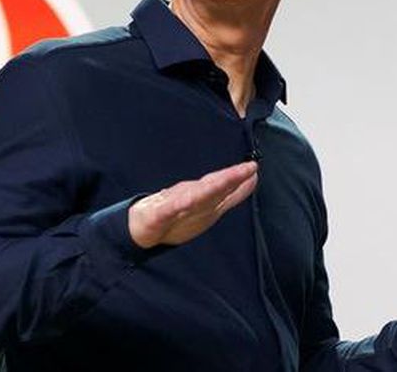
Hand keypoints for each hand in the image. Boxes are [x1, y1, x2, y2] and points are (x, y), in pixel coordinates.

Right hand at [128, 161, 257, 248]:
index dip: (238, 177)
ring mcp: (175, 206)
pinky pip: (170, 210)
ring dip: (209, 188)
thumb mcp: (208, 202)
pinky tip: (187, 200)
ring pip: (194, 196)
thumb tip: (253, 179)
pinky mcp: (159, 215)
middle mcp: (192, 199)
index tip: (253, 167)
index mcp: (204, 198)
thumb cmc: (176, 212)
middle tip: (246, 168)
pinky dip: (179, 204)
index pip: (224, 186)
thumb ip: (232, 192)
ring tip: (223, 180)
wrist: (142, 229)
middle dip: (229, 179)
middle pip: (213, 188)